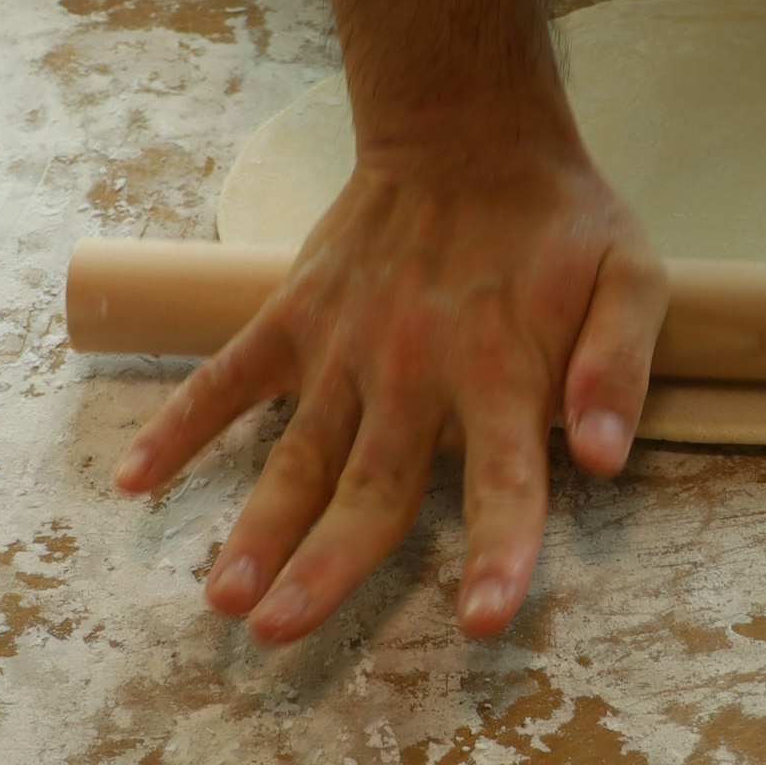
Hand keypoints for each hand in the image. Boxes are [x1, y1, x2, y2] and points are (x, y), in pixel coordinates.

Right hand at [113, 140, 666, 642]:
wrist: (468, 130)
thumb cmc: (558, 222)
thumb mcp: (631, 277)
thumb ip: (618, 368)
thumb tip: (602, 457)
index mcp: (500, 373)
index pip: (505, 480)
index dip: (500, 553)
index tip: (482, 622)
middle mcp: (413, 372)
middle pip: (370, 489)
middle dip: (326, 566)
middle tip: (279, 634)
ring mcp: (343, 346)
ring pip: (296, 453)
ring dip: (256, 525)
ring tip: (221, 597)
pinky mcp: (293, 318)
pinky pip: (227, 378)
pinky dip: (180, 424)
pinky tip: (135, 482)